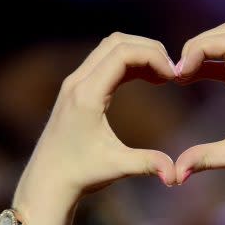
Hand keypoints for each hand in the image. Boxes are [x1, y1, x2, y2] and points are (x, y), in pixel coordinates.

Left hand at [13, 33, 178, 224]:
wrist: (47, 182)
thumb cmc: (79, 174)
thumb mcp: (117, 167)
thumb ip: (148, 164)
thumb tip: (177, 175)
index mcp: (86, 94)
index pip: (122, 53)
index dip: (153, 56)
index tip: (174, 76)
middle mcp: (77, 82)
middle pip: (116, 42)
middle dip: (149, 50)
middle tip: (173, 72)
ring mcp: (75, 84)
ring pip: (110, 49)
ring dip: (139, 54)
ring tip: (164, 76)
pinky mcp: (77, 90)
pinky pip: (105, 63)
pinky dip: (129, 64)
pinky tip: (148, 80)